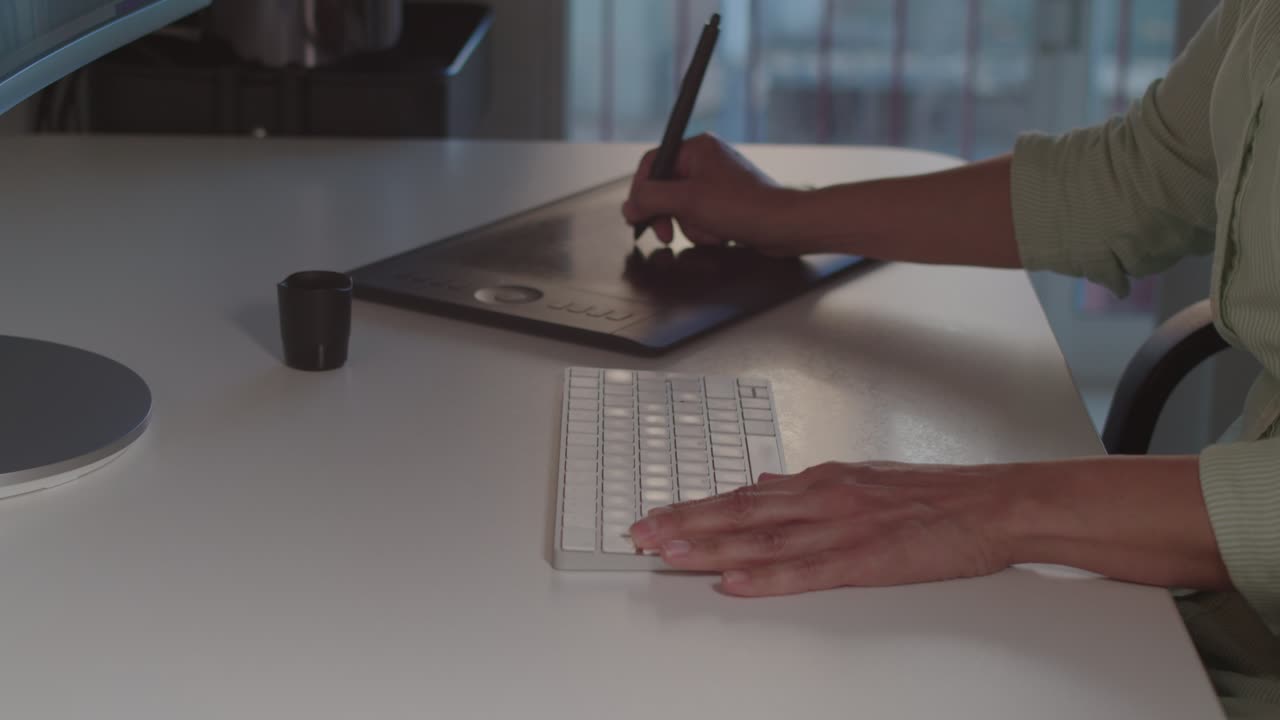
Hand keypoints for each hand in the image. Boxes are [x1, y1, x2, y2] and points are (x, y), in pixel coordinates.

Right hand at [622, 133, 807, 255]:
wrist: (785, 226)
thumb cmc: (746, 207)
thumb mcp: (688, 202)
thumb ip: (651, 200)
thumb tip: (629, 206)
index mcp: (697, 148)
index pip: (653, 164)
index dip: (642, 193)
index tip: (638, 215)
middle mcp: (706, 161)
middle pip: (665, 190)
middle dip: (669, 216)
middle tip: (667, 234)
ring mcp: (716, 183)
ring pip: (681, 209)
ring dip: (691, 227)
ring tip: (711, 231)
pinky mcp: (725, 203)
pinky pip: (699, 218)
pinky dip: (705, 231)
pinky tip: (722, 235)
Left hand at [628, 461, 1016, 596]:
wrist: (993, 504)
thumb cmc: (935, 495)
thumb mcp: (861, 478)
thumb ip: (807, 487)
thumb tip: (762, 487)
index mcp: (822, 482)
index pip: (745, 497)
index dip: (698, 508)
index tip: (659, 516)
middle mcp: (823, 498)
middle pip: (741, 515)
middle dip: (686, 525)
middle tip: (641, 534)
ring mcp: (842, 528)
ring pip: (762, 540)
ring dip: (710, 548)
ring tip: (668, 554)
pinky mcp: (867, 559)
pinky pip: (807, 572)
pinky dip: (766, 578)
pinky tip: (734, 582)